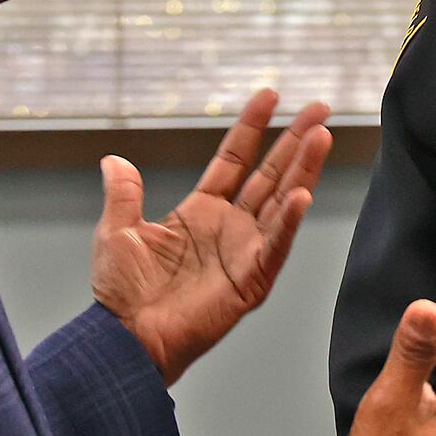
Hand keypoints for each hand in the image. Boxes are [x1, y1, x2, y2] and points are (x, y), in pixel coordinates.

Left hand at [92, 89, 332, 384]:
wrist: (126, 339)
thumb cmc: (122, 295)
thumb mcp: (118, 232)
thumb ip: (124, 194)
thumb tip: (113, 160)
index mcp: (202, 211)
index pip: (234, 158)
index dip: (252, 126)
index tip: (271, 95)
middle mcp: (230, 227)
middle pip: (271, 173)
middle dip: (296, 140)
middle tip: (321, 109)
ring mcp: (245, 252)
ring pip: (282, 201)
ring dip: (303, 169)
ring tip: (321, 135)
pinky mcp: (251, 280)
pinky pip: (275, 245)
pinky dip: (289, 221)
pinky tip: (303, 194)